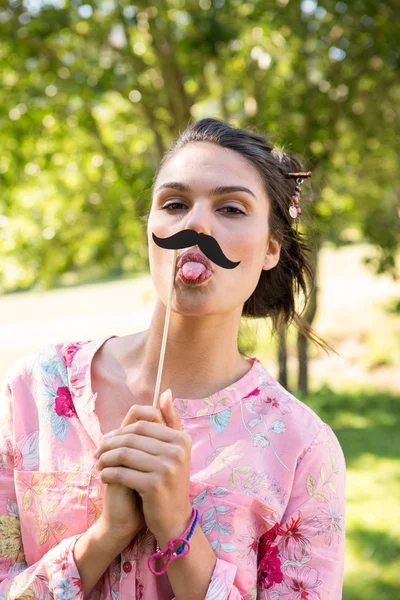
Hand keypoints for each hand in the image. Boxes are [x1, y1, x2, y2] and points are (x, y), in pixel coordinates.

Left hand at [94, 389, 192, 542]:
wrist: (174, 519)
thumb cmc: (170, 481)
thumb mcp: (176, 449)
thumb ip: (171, 420)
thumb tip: (166, 392)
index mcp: (182, 439)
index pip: (143, 424)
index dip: (121, 430)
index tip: (108, 439)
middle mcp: (177, 451)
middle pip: (132, 437)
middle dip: (110, 443)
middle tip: (98, 451)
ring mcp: (167, 468)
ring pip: (124, 454)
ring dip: (106, 458)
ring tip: (99, 463)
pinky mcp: (154, 485)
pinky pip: (122, 472)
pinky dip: (108, 473)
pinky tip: (103, 476)